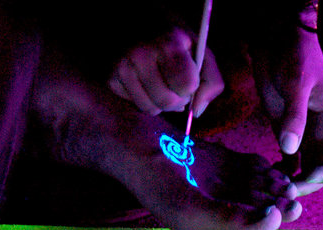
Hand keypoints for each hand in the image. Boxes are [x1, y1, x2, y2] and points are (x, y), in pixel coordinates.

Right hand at [108, 27, 223, 116]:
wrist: (135, 24)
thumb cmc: (172, 40)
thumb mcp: (199, 50)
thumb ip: (211, 81)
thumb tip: (197, 112)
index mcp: (168, 43)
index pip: (187, 85)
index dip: (190, 86)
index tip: (186, 75)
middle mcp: (141, 55)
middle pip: (168, 102)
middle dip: (176, 99)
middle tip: (172, 82)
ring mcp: (123, 68)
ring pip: (151, 109)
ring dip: (159, 102)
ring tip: (158, 82)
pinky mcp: (111, 79)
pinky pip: (135, 106)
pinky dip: (142, 99)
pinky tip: (142, 82)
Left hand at [251, 29, 322, 195]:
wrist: (278, 40)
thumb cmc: (295, 54)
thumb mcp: (296, 84)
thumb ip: (294, 117)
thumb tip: (289, 150)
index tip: (305, 179)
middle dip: (307, 184)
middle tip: (284, 191)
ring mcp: (305, 134)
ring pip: (306, 169)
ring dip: (293, 181)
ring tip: (274, 187)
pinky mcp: (286, 132)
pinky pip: (290, 162)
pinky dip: (282, 172)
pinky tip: (268, 175)